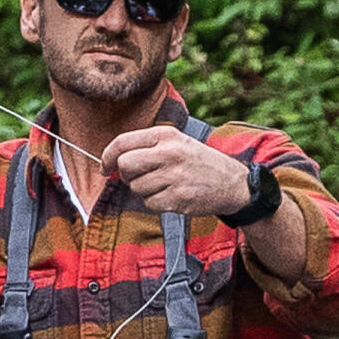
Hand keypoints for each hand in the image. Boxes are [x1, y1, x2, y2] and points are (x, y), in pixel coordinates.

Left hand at [106, 125, 255, 217]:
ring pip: (136, 187)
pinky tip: (173, 196)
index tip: (104, 167)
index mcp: (166, 135)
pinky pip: (150, 203)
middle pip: (125, 165)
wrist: (233, 183)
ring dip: (145, 190)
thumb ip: (147, 147)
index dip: (107, 156)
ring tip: (166, 185)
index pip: (123, 142)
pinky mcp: (178, 198)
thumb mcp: (177, 143)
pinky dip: (156, 203)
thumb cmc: (199, 163)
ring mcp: (174, 176)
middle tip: (137, 178)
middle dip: (125, 175)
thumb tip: (112, 163)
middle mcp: (169, 153)